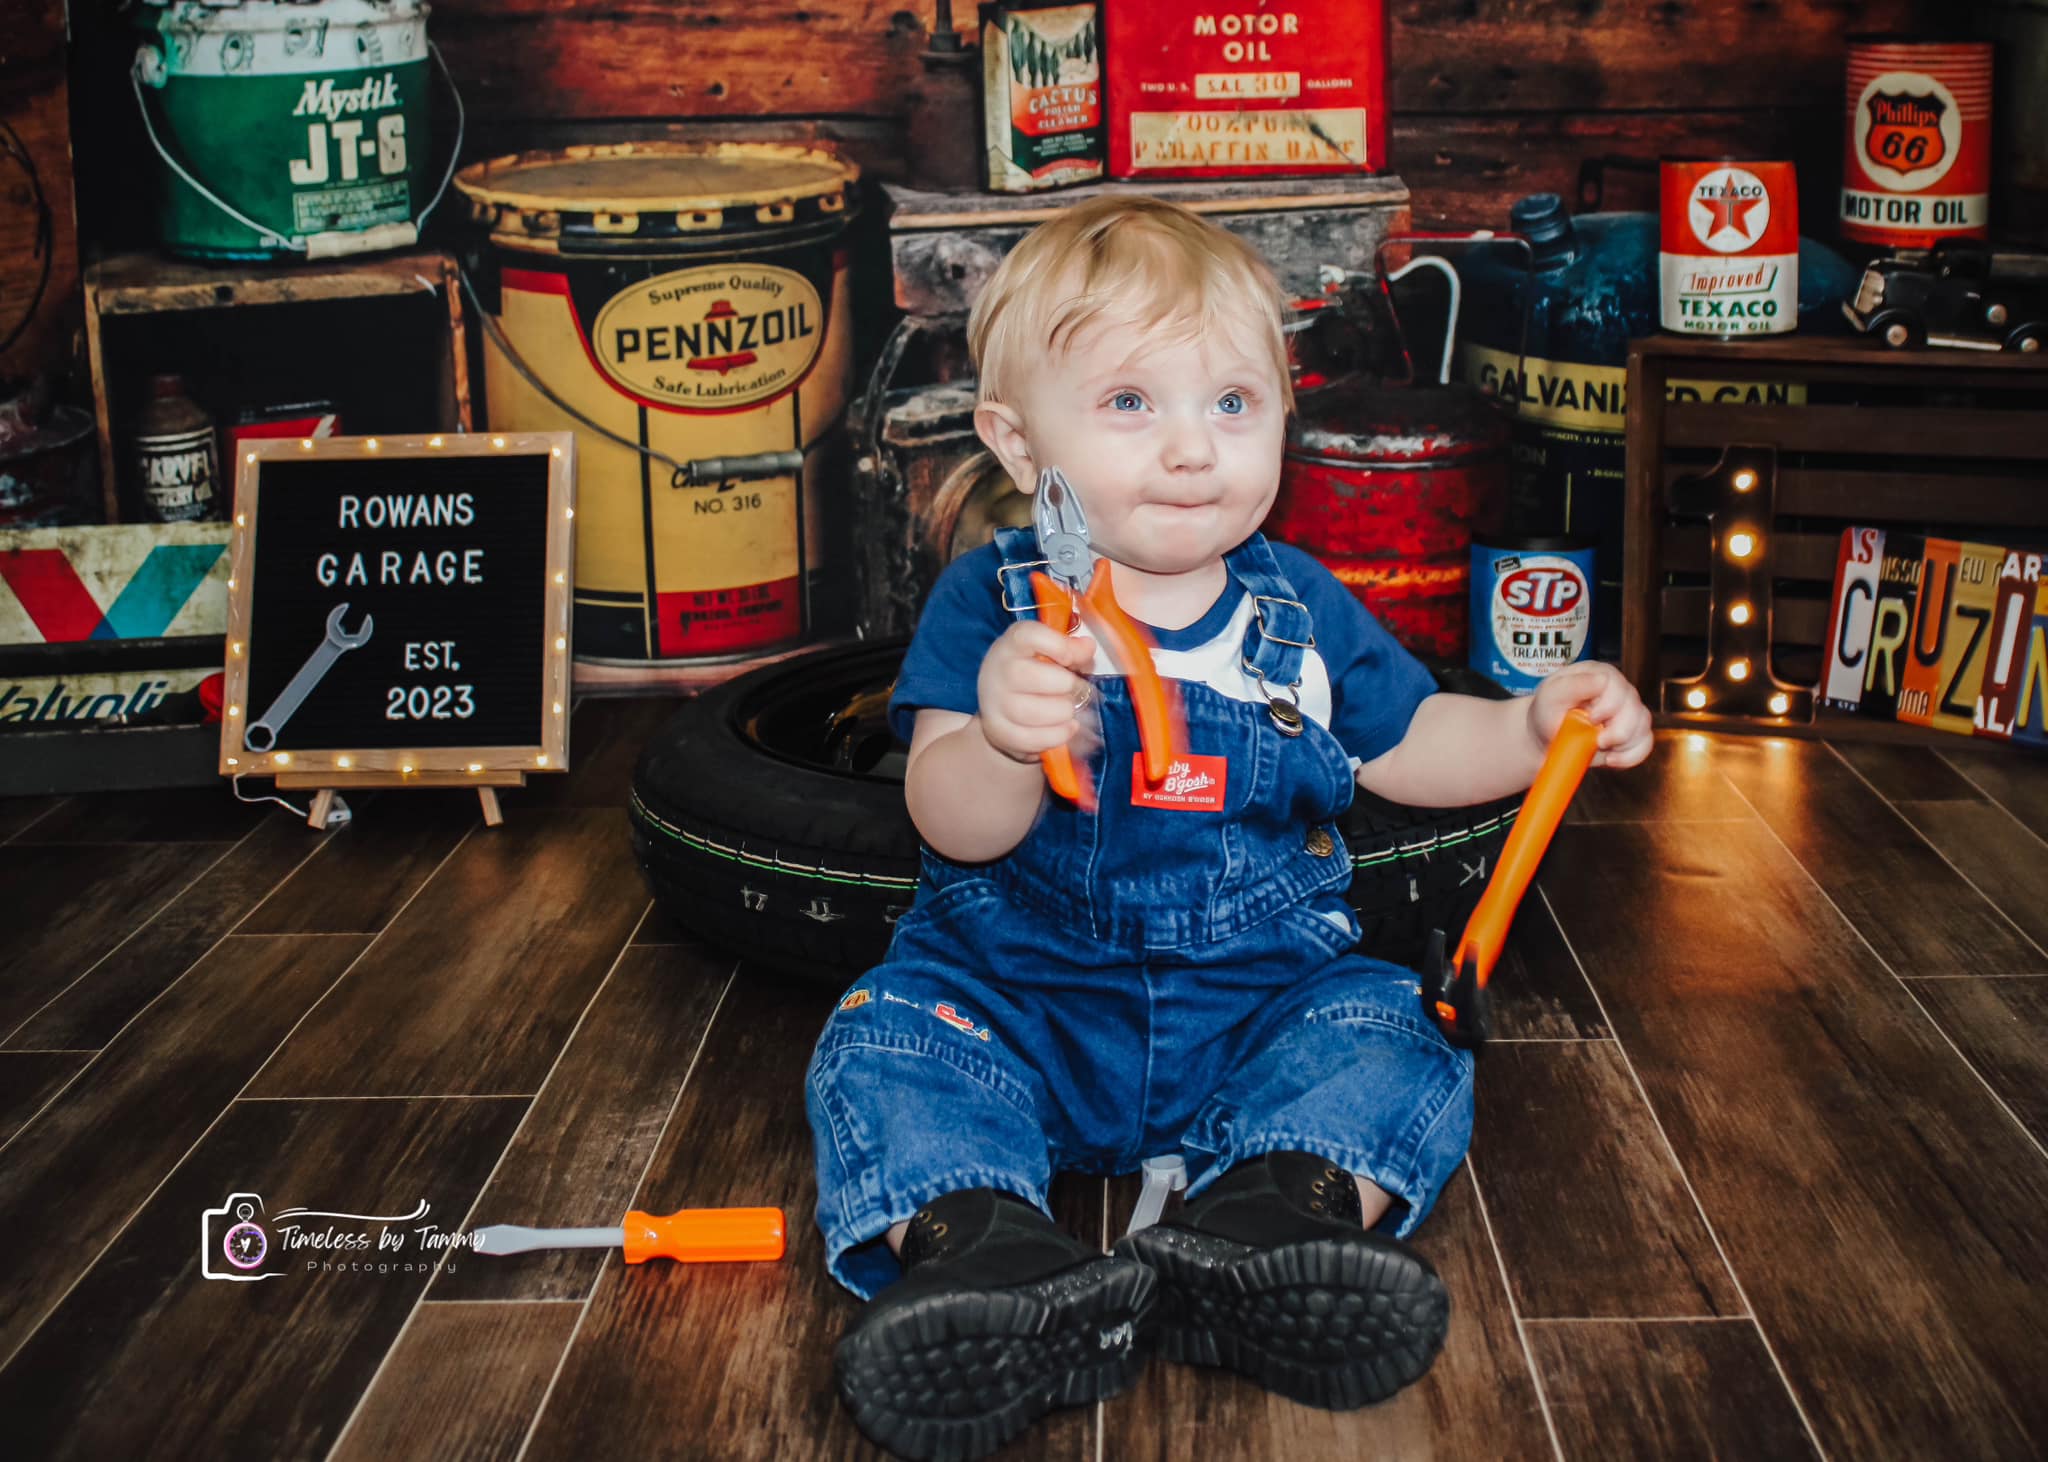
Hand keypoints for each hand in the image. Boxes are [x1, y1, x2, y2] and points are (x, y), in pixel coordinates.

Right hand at [975, 620, 1098, 764]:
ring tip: (1070, 710)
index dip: (1060, 646)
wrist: (1001, 705)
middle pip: (1038, 677)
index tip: (1073, 659)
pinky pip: (1036, 738)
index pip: (1030, 636)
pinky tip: (1066, 728)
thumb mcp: (1052, 653)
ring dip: (1065, 713)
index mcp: (1012, 643)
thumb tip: (1087, 648)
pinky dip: (1059, 735)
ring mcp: (995, 702)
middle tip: (1076, 690)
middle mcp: (998, 669)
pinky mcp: (998, 731)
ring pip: (1040, 712)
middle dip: (1068, 686)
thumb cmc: (1035, 673)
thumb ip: (1073, 648)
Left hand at [1528, 662, 1653, 768]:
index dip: (1609, 706)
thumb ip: (1574, 685)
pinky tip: (1611, 759)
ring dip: (1623, 745)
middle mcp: (1620, 690)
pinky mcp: (1632, 732)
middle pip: (1636, 709)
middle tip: (1596, 740)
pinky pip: (1645, 744)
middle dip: (1618, 731)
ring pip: (1643, 727)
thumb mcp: (1551, 695)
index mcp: (1601, 674)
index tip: (1591, 719)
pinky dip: (1630, 756)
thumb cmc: (1547, 711)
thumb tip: (1602, 679)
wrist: (1547, 736)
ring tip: (1599, 748)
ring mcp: (1628, 711)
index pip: (1619, 686)